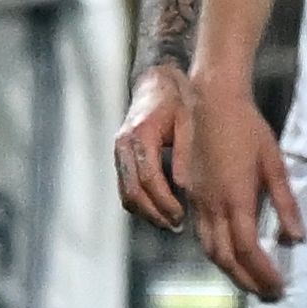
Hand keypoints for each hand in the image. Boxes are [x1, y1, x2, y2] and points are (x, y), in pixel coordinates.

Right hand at [115, 65, 195, 229]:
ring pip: (126, 193)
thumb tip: (183, 187)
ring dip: (146, 212)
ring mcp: (118, 151)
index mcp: (141, 135)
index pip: (149, 179)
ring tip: (169, 222)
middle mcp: (123, 145)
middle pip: (132, 192)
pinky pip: (126, 186)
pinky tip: (159, 209)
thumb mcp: (188, 122)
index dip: (164, 201)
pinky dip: (140, 202)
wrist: (157, 82)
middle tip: (176, 225)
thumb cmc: (177, 99)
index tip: (181, 215)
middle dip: (154, 213)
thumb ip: (185, 153)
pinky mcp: (120, 156)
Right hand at [183, 77, 302, 300]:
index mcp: (235, 199)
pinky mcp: (193, 193)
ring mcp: (198, 200)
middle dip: (246, 280)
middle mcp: (212, 205)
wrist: (213, 104)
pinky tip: (230, 255)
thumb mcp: (275, 165)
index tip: (279, 287)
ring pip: (209, 248)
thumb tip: (296, 237)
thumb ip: (286, 204)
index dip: (263, 272)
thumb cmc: (249, 130)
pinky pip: (202, 233)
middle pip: (224, 257)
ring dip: (230, 270)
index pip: (248, 249)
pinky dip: (217, 251)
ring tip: (251, 283)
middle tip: (267, 295)